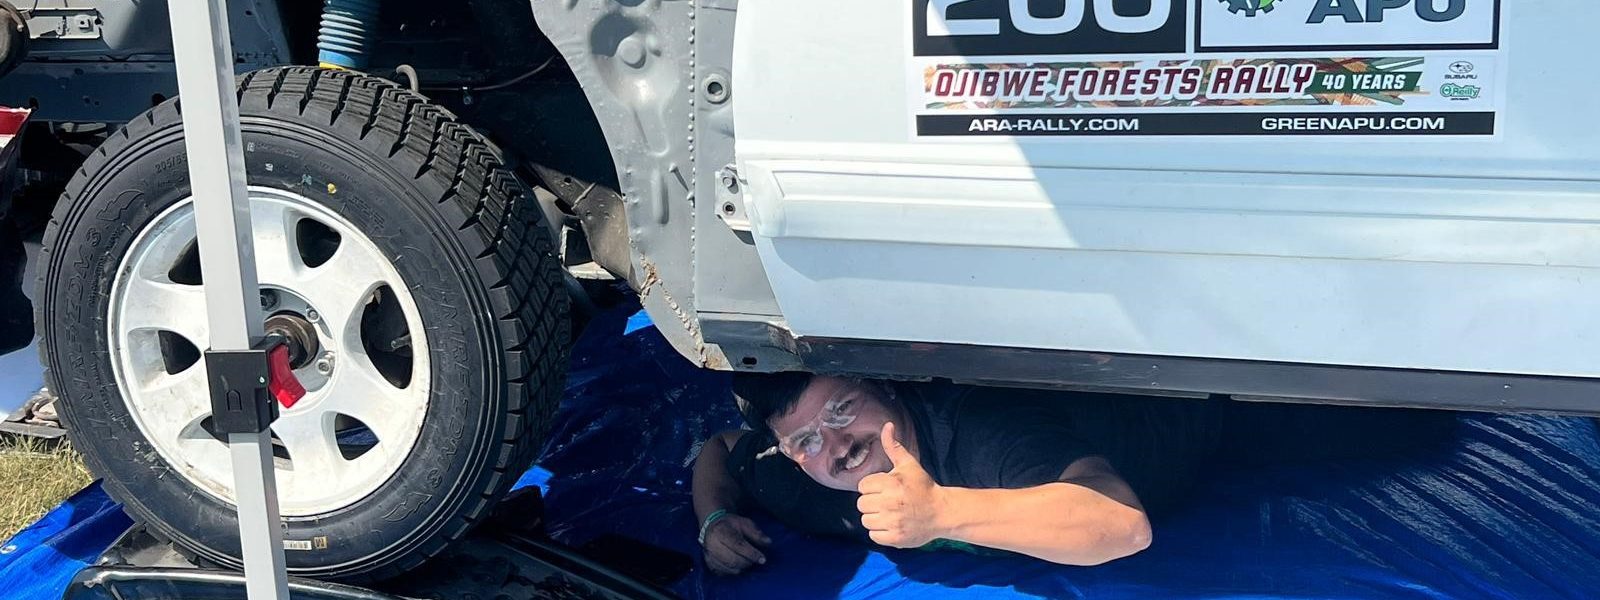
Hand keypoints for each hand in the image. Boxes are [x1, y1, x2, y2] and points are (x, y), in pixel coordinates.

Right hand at [701, 513, 770, 575]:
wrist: (713, 525)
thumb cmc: (731, 525)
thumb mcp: (745, 523)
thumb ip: (756, 533)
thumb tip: (768, 542)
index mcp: (721, 531)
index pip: (737, 545)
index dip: (751, 553)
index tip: (763, 559)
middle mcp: (712, 544)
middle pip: (732, 559)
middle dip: (748, 562)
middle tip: (755, 559)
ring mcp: (709, 554)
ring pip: (729, 568)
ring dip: (742, 567)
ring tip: (747, 560)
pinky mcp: (709, 562)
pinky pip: (723, 572)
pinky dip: (733, 571)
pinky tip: (738, 565)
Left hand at [857, 422, 947, 547]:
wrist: (942, 513)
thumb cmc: (923, 487)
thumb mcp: (909, 465)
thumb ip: (893, 446)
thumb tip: (887, 425)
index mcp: (891, 484)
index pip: (862, 486)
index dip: (873, 487)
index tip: (886, 488)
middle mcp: (890, 503)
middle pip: (862, 504)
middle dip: (873, 502)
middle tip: (888, 501)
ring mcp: (892, 522)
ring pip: (866, 520)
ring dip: (875, 518)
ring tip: (890, 513)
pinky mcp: (895, 538)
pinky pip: (873, 535)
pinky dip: (880, 532)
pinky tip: (892, 525)